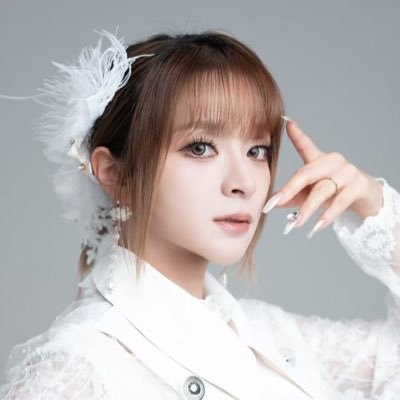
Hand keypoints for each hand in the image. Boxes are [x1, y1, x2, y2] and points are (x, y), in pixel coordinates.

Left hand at [262, 117, 383, 237]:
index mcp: (319, 160)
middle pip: (307, 173)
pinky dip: (327, 215)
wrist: (365, 197)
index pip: (306, 145)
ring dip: (307, 208)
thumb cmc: (333, 191)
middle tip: (275, 202)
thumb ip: (293, 196)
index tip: (287, 121)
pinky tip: (317, 227)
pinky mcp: (358, 186)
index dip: (297, 134)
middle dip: (289, 189)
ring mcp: (347, 173)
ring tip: (296, 223)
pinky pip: (340, 202)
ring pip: (322, 190)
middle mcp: (332, 162)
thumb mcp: (311, 192)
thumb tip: (274, 204)